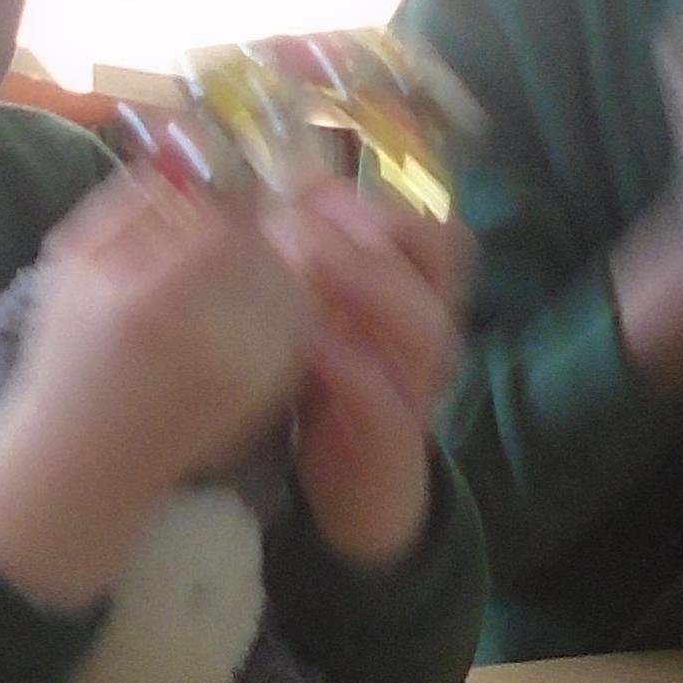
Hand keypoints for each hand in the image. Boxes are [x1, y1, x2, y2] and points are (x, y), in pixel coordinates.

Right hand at [0, 172, 308, 612]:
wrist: (84, 463)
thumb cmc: (67, 359)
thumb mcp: (72, 266)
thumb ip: (129, 200)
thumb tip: (186, 149)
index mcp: (151, 301)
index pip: (224, 219)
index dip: (228, 192)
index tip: (218, 182)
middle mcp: (209, 340)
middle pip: (267, 248)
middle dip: (253, 227)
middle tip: (232, 219)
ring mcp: (247, 374)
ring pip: (290, 282)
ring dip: (272, 260)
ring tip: (232, 264)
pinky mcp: (269, 395)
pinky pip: (295, 323)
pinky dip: (281, 301)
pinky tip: (244, 304)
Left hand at [271, 179, 466, 571]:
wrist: (357, 494)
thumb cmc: (331, 392)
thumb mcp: (318, 320)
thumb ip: (299, 267)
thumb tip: (243, 197)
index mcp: (414, 294)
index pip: (432, 227)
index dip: (378, 199)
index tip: (313, 187)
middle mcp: (427, 331)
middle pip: (440, 259)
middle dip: (372, 228)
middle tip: (301, 218)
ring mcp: (418, 385)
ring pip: (425, 323)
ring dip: (364, 283)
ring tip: (303, 261)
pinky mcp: (396, 440)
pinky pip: (387, 398)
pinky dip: (347, 365)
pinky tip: (305, 343)